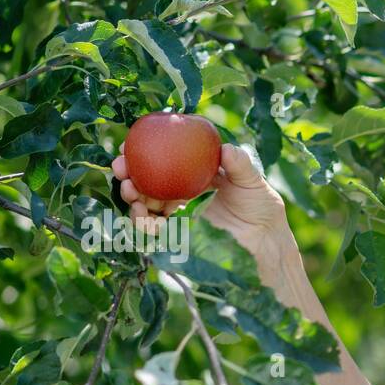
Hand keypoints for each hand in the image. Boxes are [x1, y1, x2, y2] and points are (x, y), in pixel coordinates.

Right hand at [112, 142, 290, 255]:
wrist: (265, 241)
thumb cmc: (262, 207)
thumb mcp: (253, 182)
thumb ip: (240, 165)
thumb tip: (227, 149)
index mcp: (194, 170)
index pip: (164, 154)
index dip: (142, 149)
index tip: (128, 144)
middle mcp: (182, 187)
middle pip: (147, 177)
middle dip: (128, 172)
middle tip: (120, 168)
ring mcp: (179, 210)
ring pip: (146, 201)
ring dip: (132, 196)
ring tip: (131, 193)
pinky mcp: (180, 232)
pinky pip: (156, 226)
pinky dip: (145, 223)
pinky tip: (144, 220)